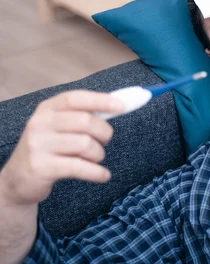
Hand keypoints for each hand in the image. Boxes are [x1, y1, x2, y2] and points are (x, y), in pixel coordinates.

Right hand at [0, 91, 123, 205]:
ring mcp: (39, 145)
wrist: (17, 180)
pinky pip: (80, 167)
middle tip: (104, 141)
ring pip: (86, 144)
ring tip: (95, 158)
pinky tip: (103, 175)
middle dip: (104, 132)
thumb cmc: (48, 149)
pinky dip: (97, 172)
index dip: (101, 100)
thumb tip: (119, 105)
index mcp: (47, 108)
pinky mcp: (41, 167)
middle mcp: (40, 123)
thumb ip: (83, 115)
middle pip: (86, 121)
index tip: (122, 106)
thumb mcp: (59, 127)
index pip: (76, 98)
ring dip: (98, 154)